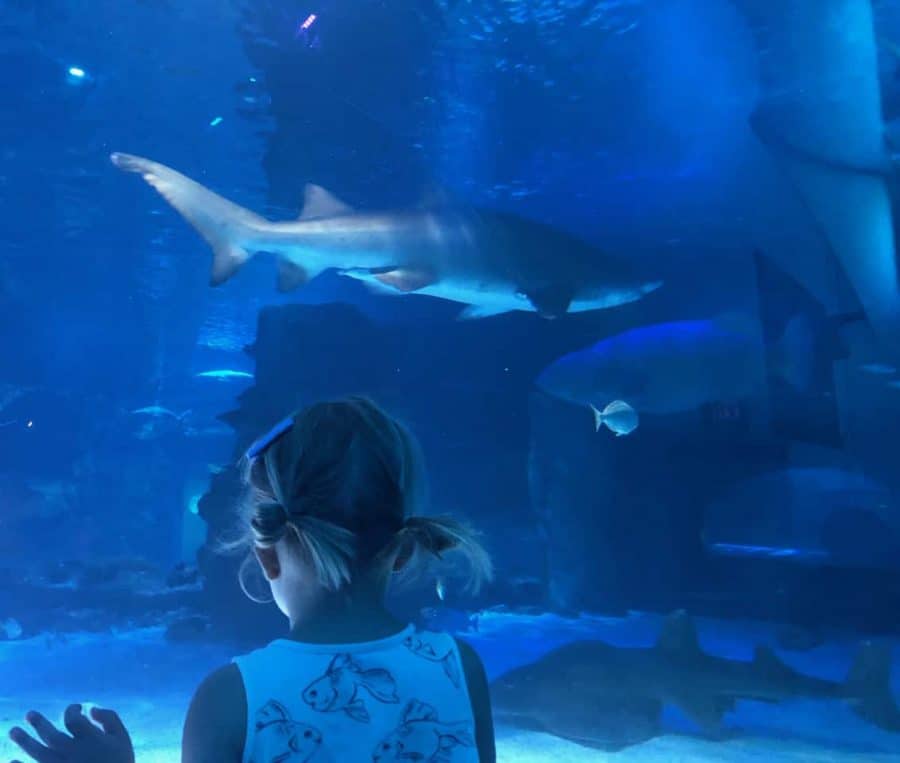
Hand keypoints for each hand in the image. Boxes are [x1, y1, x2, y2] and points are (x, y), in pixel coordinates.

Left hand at [8, 704, 134, 762]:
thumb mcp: (122, 739)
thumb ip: (110, 719)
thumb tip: (92, 708)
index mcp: (92, 740)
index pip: (74, 719)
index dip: (72, 709)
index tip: (75, 708)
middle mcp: (74, 753)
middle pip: (51, 735)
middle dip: (39, 723)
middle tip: (29, 714)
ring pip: (38, 753)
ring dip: (24, 741)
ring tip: (13, 731)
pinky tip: (12, 762)